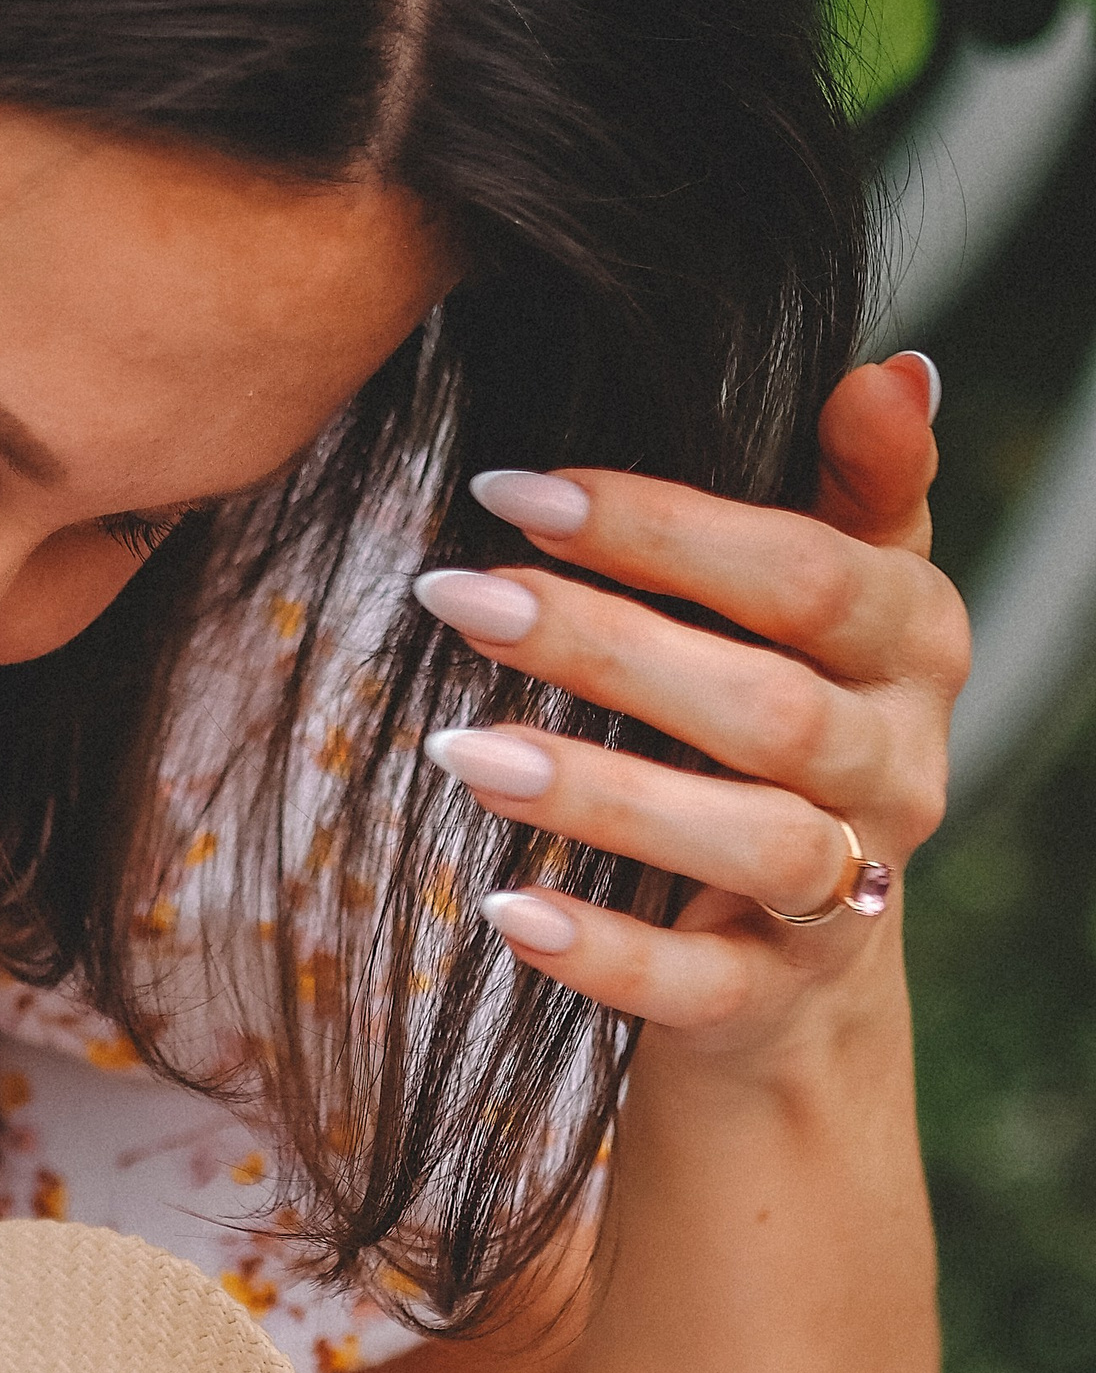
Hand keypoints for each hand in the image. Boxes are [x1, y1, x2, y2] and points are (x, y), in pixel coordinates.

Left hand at [413, 353, 969, 1058]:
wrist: (801, 975)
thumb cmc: (789, 746)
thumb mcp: (839, 614)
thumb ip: (861, 495)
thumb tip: (893, 370)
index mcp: (914, 649)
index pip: (806, 574)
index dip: (663, 527)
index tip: (512, 490)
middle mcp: (900, 770)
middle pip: (768, 706)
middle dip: (607, 644)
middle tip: (458, 596)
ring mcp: (845, 896)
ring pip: (749, 842)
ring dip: (602, 794)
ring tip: (460, 748)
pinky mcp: (774, 1003)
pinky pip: (700, 983)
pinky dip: (606, 952)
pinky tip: (506, 911)